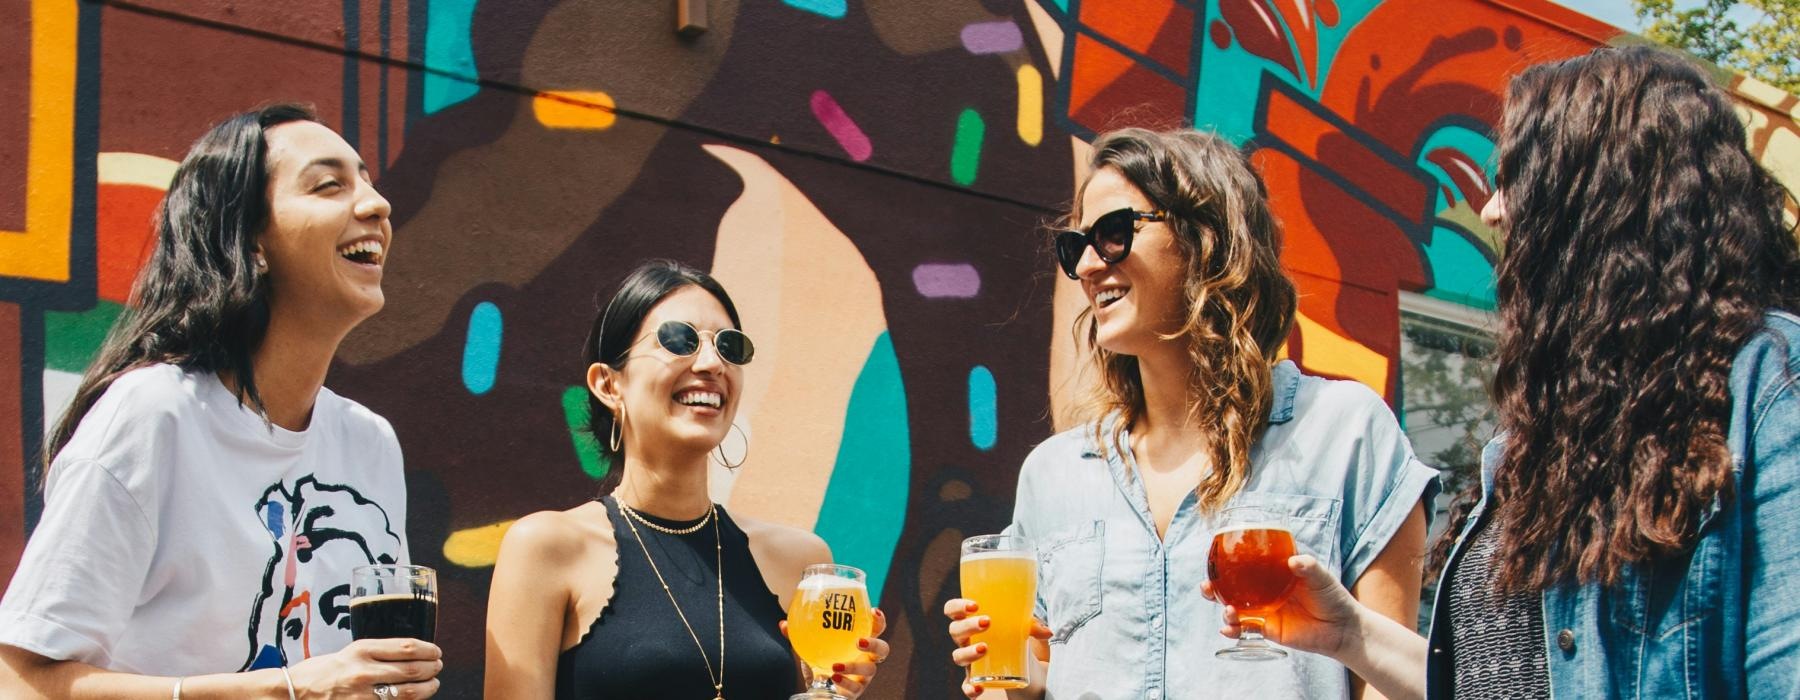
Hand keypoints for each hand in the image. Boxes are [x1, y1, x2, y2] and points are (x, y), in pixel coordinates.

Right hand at [285, 638, 441, 698]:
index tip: (436, 651)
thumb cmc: (322, 670)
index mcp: (361, 650)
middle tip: (437, 667)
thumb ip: (378, 653)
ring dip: (427, 688)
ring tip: (432, 684)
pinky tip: (414, 699)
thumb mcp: (350, 652)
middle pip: (413, 670)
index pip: (407, 647)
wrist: (293, 692)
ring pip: (409, 693)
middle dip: (432, 669)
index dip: (429, 650)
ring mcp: (362, 695)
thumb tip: (411, 654)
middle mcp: (363, 671)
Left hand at [779, 608, 889, 698]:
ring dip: (854, 666)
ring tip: (836, 665)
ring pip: (870, 670)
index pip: (876, 629)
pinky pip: (855, 687)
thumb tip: (784, 624)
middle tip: (859, 641)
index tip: (873, 611)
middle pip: (883, 650)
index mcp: (860, 642)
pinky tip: (833, 677)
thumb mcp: (810, 647)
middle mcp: (867, 658)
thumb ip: (798, 635)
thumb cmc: (821, 661)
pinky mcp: (856, 691)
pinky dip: (845, 682)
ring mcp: (864, 676)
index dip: (879, 620)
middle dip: (875, 644)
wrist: (819, 689)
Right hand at [943, 598, 1051, 697]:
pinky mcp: (977, 679)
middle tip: (987, 622)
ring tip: (985, 648)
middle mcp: (967, 640)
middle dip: (968, 626)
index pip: (953, 610)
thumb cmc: (1016, 637)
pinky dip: (970, 688)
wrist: (1023, 665)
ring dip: (968, 652)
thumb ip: (1033, 626)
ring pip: (958, 656)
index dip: (957, 606)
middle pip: (955, 630)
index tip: (975, 605)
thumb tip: (1048, 632)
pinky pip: (966, 686)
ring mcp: (970, 661)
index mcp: (972, 621)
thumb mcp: (1024, 628)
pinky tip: (979, 687)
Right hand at [1201, 554, 1361, 656]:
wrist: (1342, 629)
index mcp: (1273, 573)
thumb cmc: (1333, 597)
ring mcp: (1264, 610)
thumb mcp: (1321, 578)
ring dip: (1223, 609)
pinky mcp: (1267, 629)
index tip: (1214, 557)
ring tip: (1227, 611)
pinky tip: (1228, 630)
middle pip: (1231, 586)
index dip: (1227, 561)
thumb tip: (1294, 560)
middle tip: (1206, 585)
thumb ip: (1308, 567)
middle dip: (1213, 586)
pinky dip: (1233, 630)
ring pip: (1234, 608)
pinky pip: (1244, 629)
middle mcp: (1264, 590)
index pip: (1246, 564)